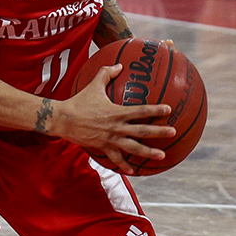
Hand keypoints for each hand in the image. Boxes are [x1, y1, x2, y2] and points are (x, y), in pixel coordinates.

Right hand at [55, 63, 174, 174]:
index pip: (141, 111)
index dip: (155, 110)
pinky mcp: (103, 148)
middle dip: (159, 132)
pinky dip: (125, 166)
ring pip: (133, 148)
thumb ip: (106, 73)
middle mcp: (116, 127)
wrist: (62, 119)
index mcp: (117, 112)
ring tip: (162, 155)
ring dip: (148, 152)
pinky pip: (116, 159)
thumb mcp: (93, 85)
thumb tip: (119, 64)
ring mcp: (110, 139)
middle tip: (173, 132)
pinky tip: (134, 171)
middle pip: (142, 131)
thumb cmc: (79, 101)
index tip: (169, 109)